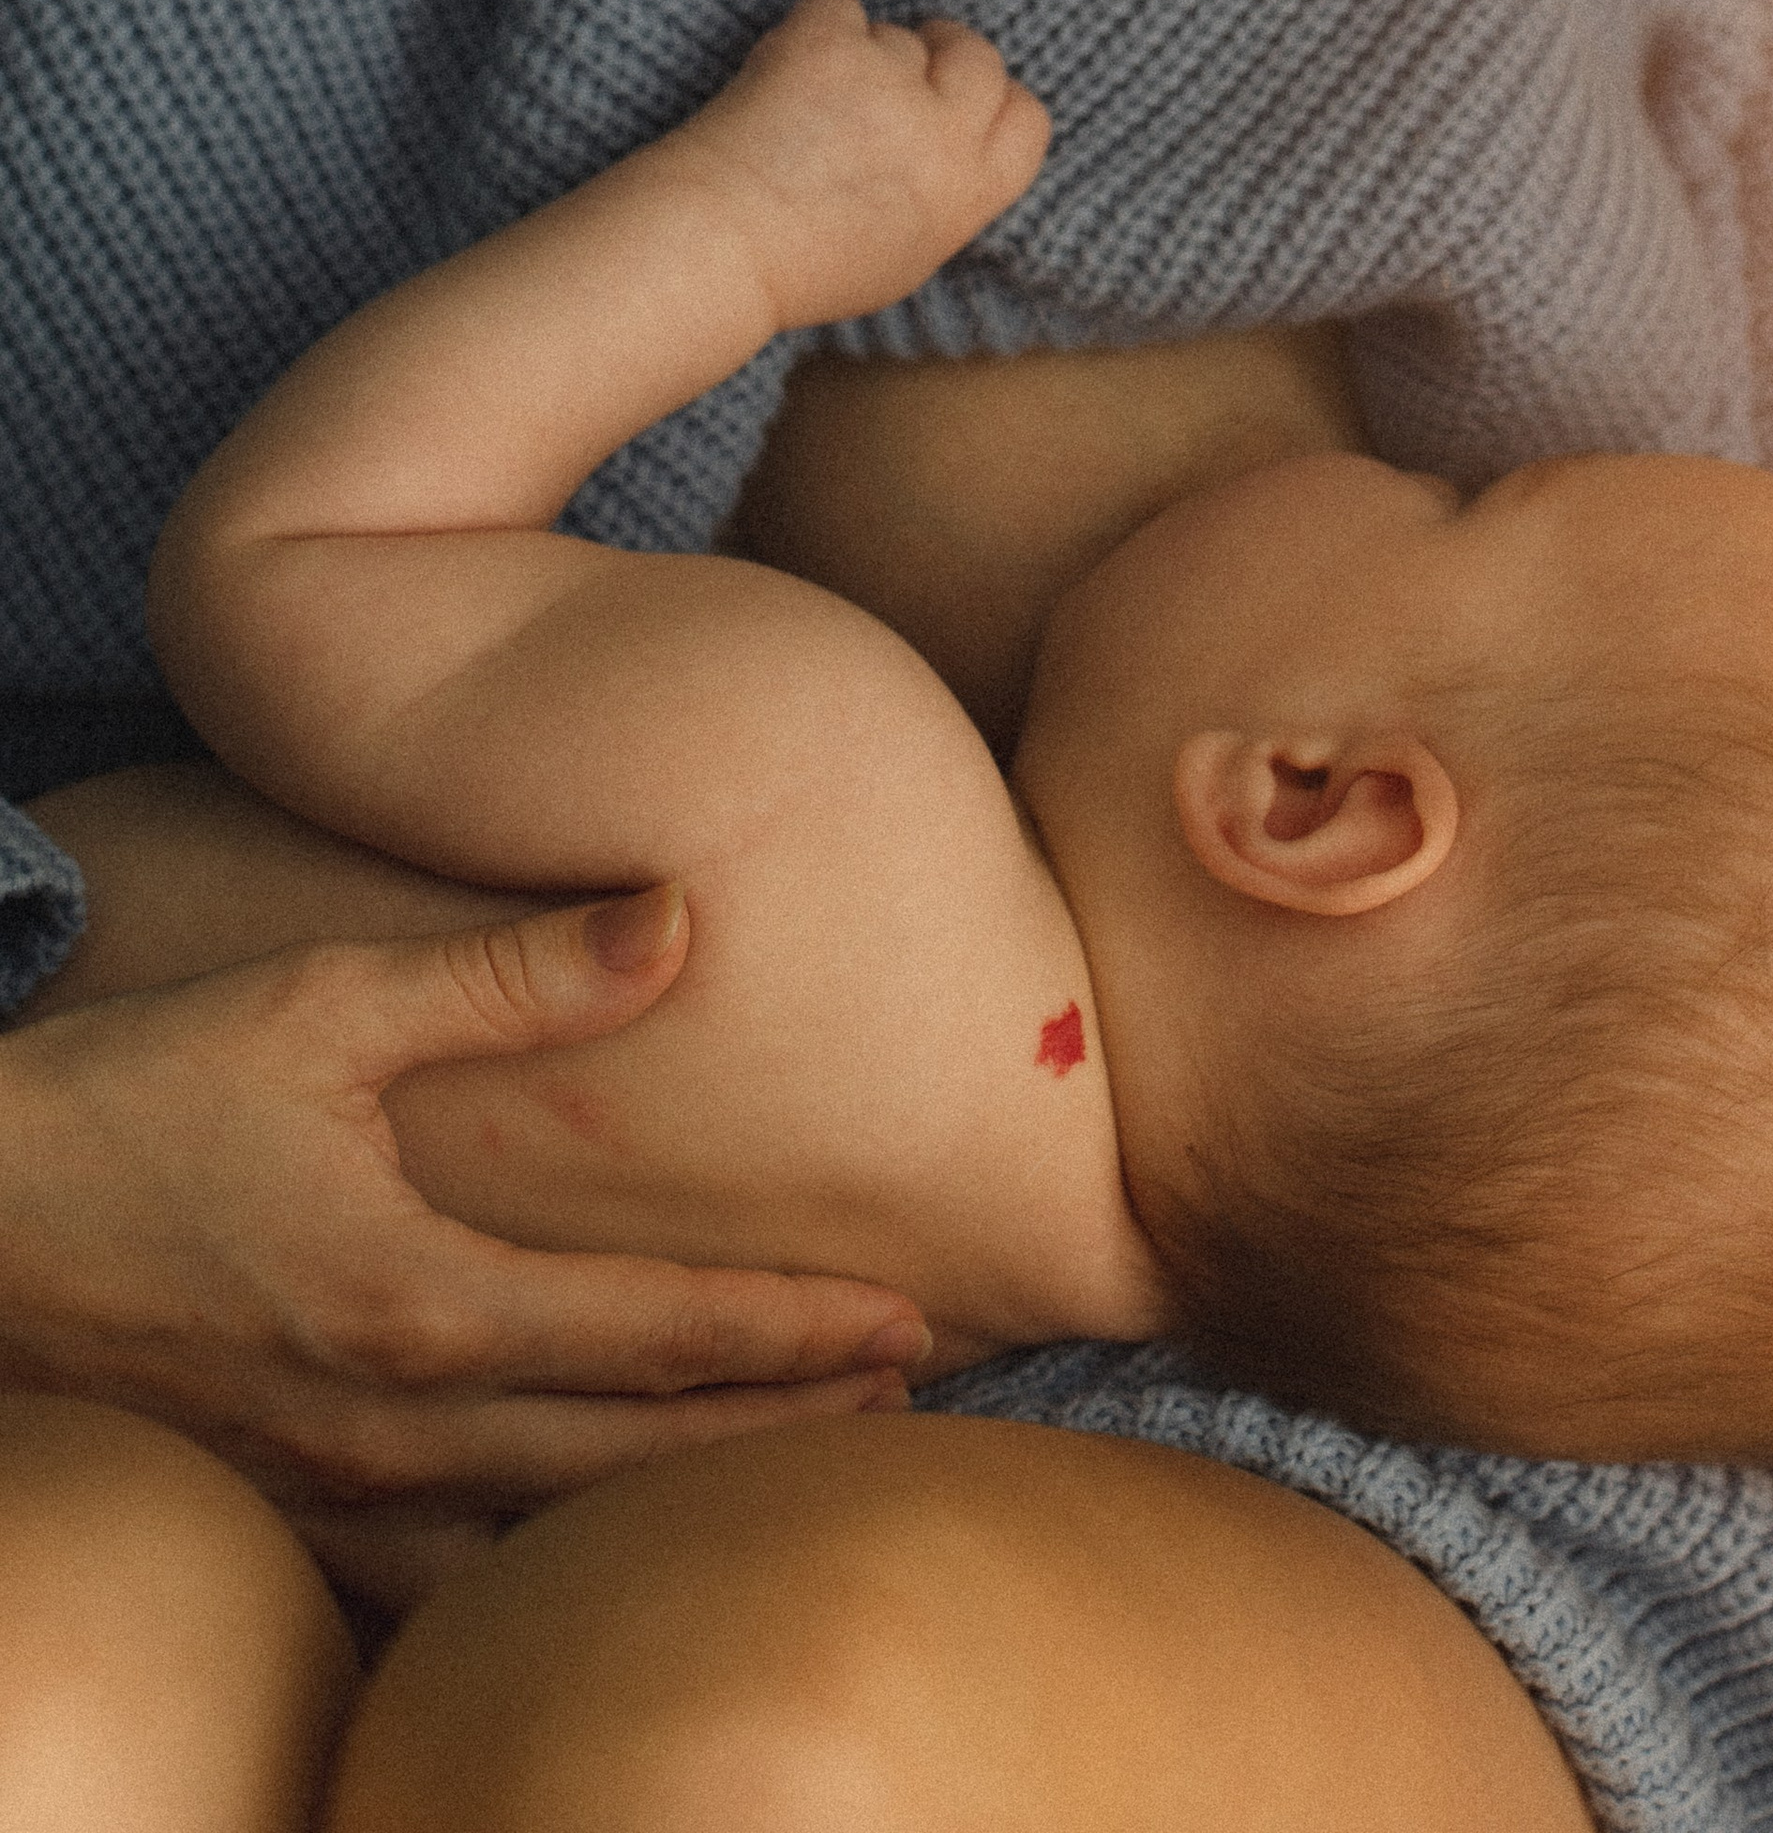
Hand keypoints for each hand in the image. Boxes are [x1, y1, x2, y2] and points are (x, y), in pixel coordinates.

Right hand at [0, 887, 925, 1543]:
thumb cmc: (128, 1103)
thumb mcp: (317, 1005)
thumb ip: (507, 976)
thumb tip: (676, 918)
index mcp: (419, 1305)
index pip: (655, 1335)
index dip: (792, 1335)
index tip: (911, 1325)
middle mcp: (390, 1429)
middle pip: (631, 1460)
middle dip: (779, 1436)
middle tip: (910, 1411)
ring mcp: (327, 1498)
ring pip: (544, 1540)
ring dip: (673, 1510)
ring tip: (788, 1474)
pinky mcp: (273, 1520)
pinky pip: (435, 1586)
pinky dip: (538, 1568)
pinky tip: (588, 1540)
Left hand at [666, 0, 1050, 328]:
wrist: (717, 247)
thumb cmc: (802, 265)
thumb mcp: (910, 253)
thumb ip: (948, 193)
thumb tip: (958, 142)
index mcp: (968, 192)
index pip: (1028, 119)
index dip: (996, 103)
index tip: (961, 100)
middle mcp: (940, 131)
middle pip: (979, 59)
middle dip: (947, 53)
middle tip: (902, 65)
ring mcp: (887, 81)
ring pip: (898, 36)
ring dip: (865, 56)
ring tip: (813, 105)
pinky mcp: (829, 44)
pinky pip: (840, 9)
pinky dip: (816, 31)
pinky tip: (785, 75)